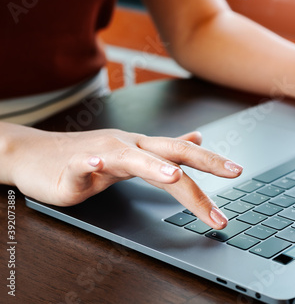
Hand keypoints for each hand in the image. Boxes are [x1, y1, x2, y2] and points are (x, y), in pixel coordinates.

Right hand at [4, 124, 241, 228]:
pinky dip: (92, 165)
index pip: (184, 153)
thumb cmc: (87, 157)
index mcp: (144, 148)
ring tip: (173, 176)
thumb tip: (197, 137)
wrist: (36, 155)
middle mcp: (129, 147)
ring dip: (154, 166)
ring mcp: (102, 154)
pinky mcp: (73, 167)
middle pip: (171, 151)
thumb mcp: (133, 153)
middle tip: (232, 173)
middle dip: (204, 162)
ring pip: (131, 157)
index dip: (212, 160)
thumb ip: (165, 149)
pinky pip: (84, 165)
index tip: (237, 171)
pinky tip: (98, 167)